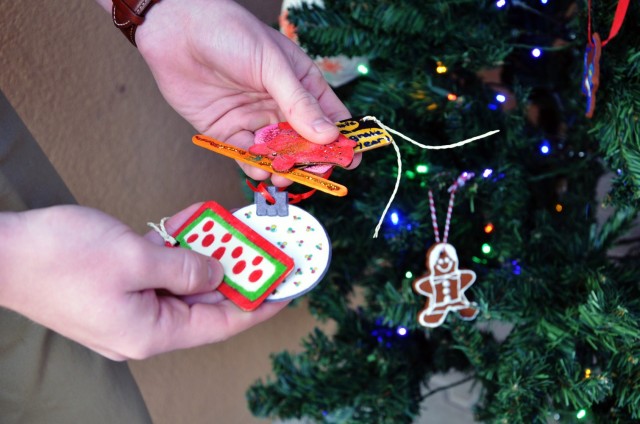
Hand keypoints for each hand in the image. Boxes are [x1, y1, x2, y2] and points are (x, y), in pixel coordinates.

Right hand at [0, 204, 287, 359]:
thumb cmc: (57, 258)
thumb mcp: (135, 257)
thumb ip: (185, 266)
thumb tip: (216, 271)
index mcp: (151, 330)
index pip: (221, 323)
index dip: (257, 306)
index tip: (286, 290)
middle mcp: (143, 325)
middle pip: (204, 300)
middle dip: (234, 271)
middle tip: (262, 248)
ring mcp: (129, 306)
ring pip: (182, 280)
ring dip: (205, 253)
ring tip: (230, 229)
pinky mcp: (116, 286)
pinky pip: (159, 269)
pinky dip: (176, 247)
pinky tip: (194, 223)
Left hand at [134, 0, 360, 185]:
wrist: (177, 31)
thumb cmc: (231, 34)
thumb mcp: (272, 66)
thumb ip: (298, 103)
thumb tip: (328, 136)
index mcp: (300, 85)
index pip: (330, 117)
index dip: (342, 139)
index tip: (350, 160)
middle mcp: (281, 106)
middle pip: (305, 143)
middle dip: (311, 161)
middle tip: (312, 174)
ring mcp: (255, 120)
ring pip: (277, 154)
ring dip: (282, 168)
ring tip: (282, 176)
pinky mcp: (228, 131)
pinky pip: (246, 155)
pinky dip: (254, 167)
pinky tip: (259, 171)